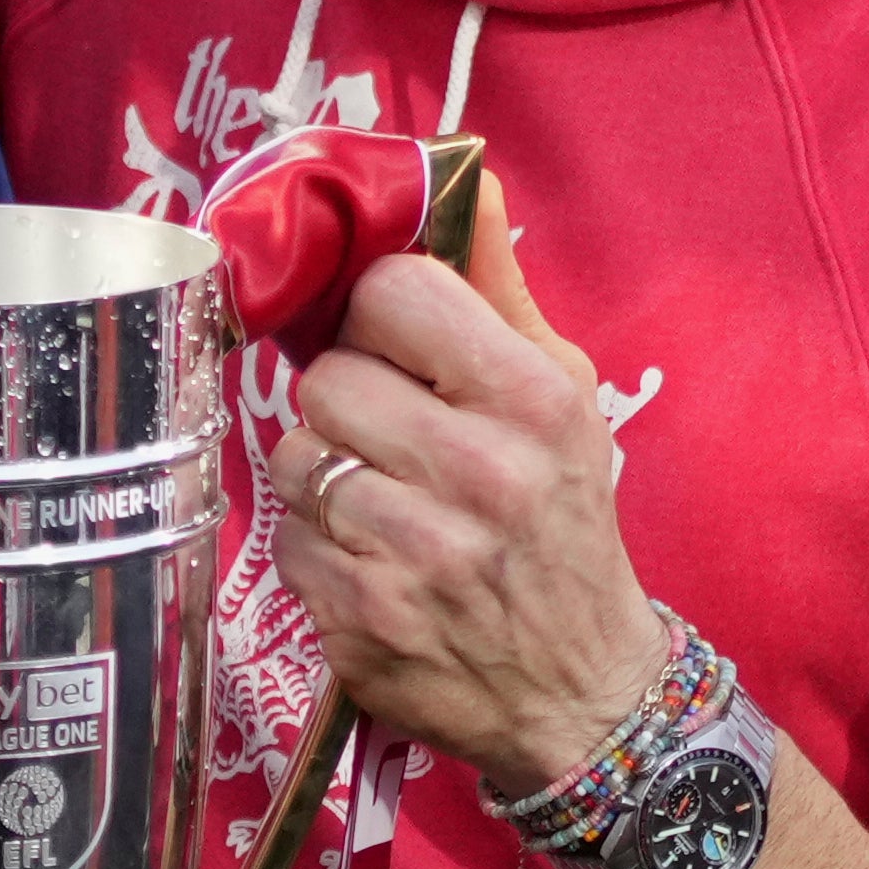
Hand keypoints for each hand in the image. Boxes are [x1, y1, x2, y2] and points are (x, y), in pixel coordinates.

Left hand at [266, 245, 668, 794]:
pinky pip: (285, 538)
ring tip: (381, 500)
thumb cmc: (564, 524)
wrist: (583, 691)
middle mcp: (480, 472)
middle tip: (388, 436)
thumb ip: (499, 289)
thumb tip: (465, 177)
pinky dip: (316, 547)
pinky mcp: (364, 618)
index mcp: (533, 399)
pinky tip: (369, 559)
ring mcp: (417, 553)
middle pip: (328, 377)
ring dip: (324, 474)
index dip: (376, 315)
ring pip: (294, 456)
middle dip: (347, 402)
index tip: (396, 347)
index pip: (392, 292)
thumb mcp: (562, 397)